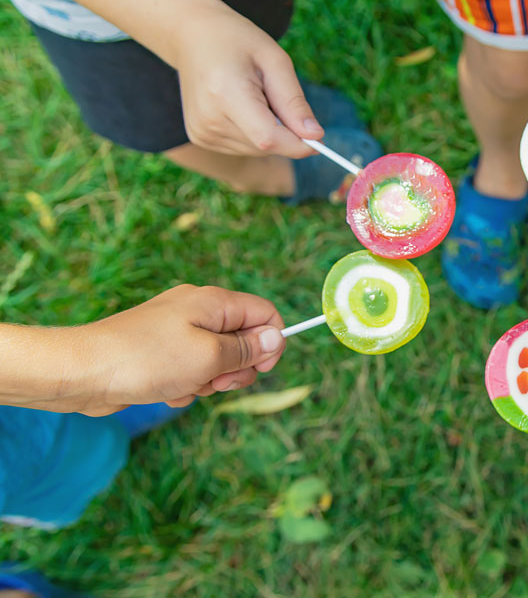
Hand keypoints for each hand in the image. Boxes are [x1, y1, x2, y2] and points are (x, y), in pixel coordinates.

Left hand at [63, 285, 286, 414]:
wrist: (83, 371)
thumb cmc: (146, 360)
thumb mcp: (208, 357)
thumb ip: (246, 349)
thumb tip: (276, 338)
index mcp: (214, 303)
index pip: (265, 314)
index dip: (270, 343)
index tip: (259, 370)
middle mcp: (198, 310)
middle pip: (243, 339)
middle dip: (236, 368)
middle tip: (215, 382)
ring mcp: (178, 330)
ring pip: (217, 359)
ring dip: (209, 380)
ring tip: (184, 386)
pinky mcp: (162, 350)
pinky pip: (192, 368)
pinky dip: (187, 384)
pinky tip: (166, 392)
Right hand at [170, 0, 322, 157]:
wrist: (191, 35)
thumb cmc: (237, 42)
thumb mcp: (275, 61)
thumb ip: (294, 102)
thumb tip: (315, 137)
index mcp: (226, 94)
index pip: (269, 139)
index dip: (298, 144)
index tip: (318, 138)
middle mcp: (209, 119)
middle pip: (266, 146)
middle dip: (285, 132)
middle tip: (275, 97)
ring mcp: (201, 131)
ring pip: (257, 151)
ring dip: (269, 132)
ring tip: (254, 97)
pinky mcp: (199, 137)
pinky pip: (243, 147)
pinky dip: (253, 133)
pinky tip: (242, 106)